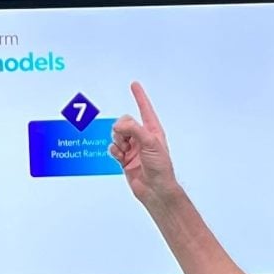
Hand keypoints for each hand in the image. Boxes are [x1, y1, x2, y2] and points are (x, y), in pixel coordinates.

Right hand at [110, 82, 178, 207]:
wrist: (155, 189)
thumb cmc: (160, 167)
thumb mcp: (150, 143)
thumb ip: (135, 129)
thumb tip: (122, 123)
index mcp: (152, 130)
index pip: (145, 109)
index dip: (139, 96)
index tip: (134, 84)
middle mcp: (142, 137)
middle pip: (124, 122)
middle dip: (121, 129)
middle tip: (126, 139)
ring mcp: (133, 148)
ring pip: (117, 134)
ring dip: (118, 141)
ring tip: (125, 151)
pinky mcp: (124, 158)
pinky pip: (113, 147)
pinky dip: (114, 150)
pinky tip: (120, 157)